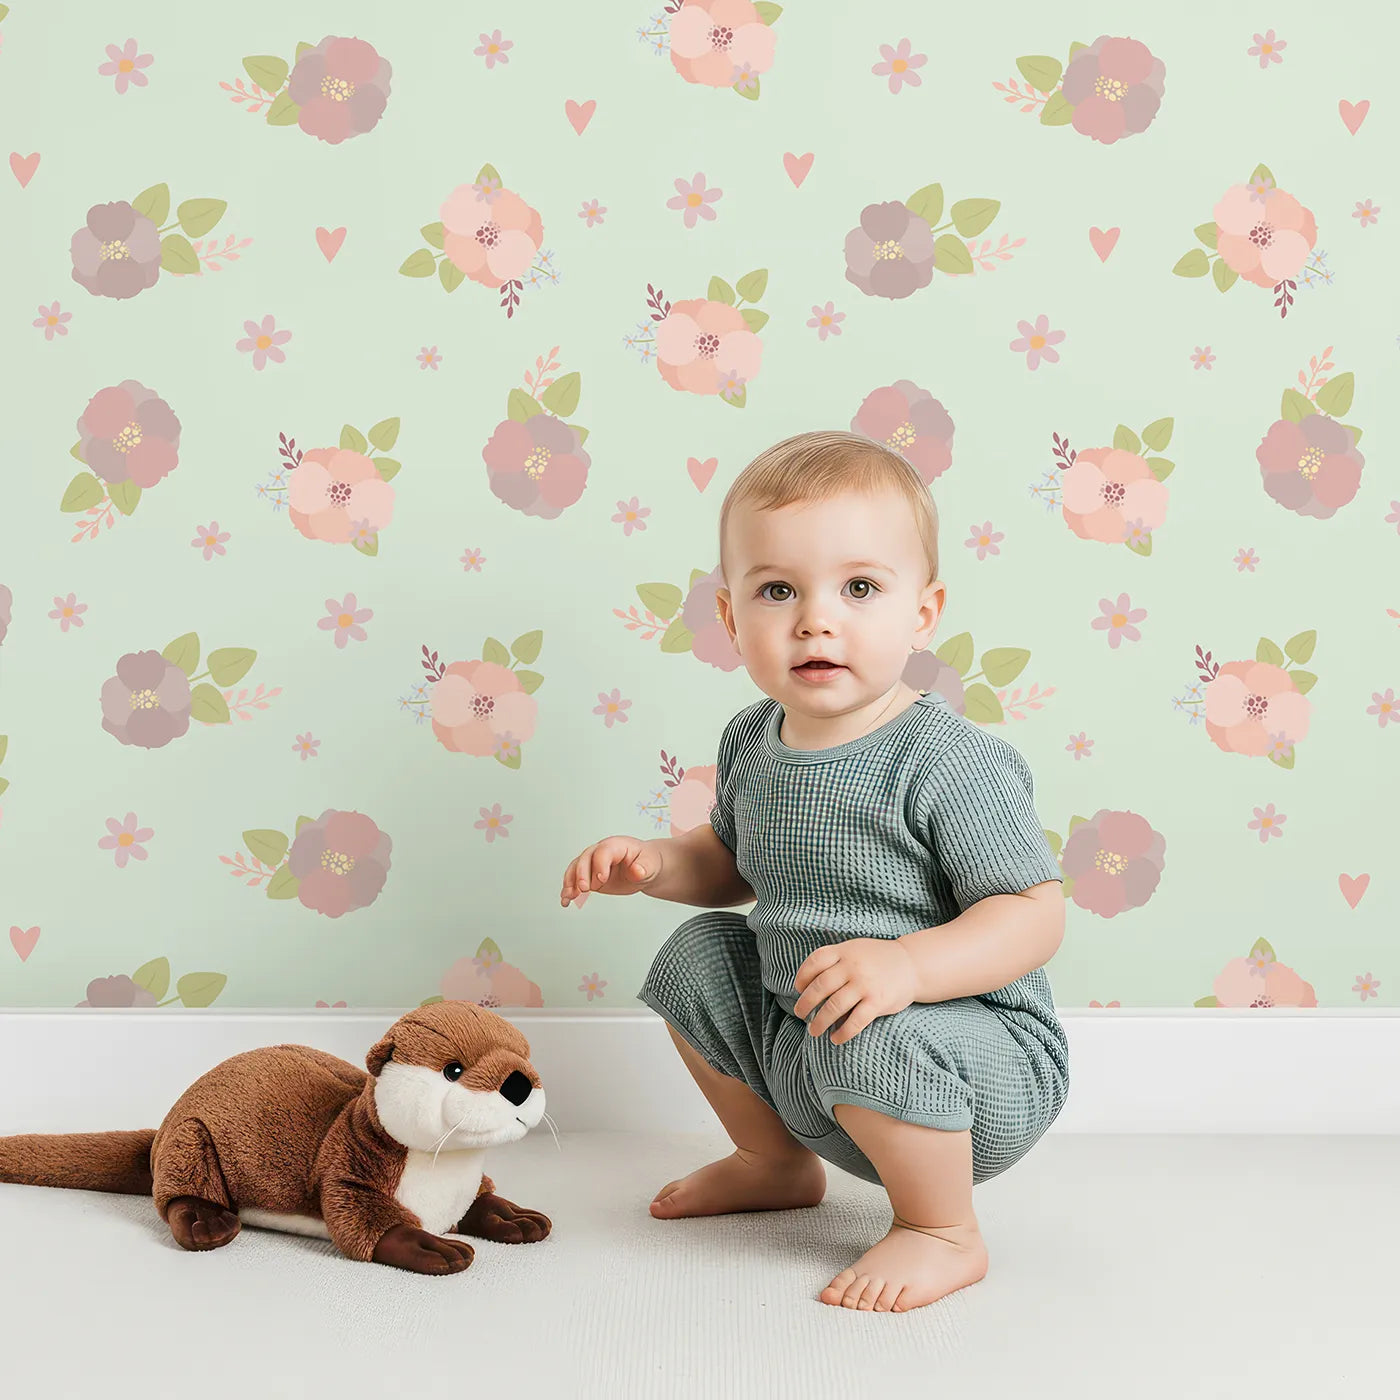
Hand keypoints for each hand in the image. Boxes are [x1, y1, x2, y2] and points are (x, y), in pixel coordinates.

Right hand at [560, 835, 658, 906]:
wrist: (644, 868)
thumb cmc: (647, 862)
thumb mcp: (650, 864)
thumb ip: (643, 868)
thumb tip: (637, 872)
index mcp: (616, 845)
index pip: (603, 851)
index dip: (600, 864)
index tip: (602, 879)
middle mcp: (601, 852)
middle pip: (585, 858)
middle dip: (581, 873)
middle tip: (584, 889)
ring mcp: (593, 864)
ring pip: (575, 868)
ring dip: (570, 882)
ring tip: (569, 896)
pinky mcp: (589, 876)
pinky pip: (574, 881)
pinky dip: (568, 890)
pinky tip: (566, 901)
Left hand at [792, 938, 919, 1044]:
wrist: (912, 964)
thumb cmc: (877, 959)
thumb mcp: (855, 950)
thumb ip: (835, 960)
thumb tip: (807, 984)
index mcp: (845, 951)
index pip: (815, 961)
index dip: (802, 976)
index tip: (798, 989)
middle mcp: (853, 966)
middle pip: (821, 986)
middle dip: (806, 1003)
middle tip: (799, 1013)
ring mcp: (865, 984)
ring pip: (834, 1006)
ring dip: (820, 1021)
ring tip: (813, 1030)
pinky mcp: (878, 1001)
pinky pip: (855, 1021)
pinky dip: (842, 1032)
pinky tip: (835, 1038)